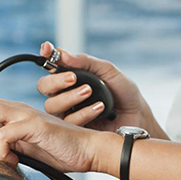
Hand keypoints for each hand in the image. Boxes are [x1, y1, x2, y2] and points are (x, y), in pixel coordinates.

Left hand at [0, 94, 99, 172]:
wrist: (88, 149)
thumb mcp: (24, 149)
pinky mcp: (34, 125)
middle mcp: (14, 109)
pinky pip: (4, 132)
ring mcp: (23, 114)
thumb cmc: (58, 150)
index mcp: (9, 114)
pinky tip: (12, 158)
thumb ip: (5, 146)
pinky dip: (1, 148)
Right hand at [38, 42, 163, 137]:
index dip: (46, 55)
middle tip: (73, 78)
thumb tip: (63, 54)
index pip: (51, 65)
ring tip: (89, 92)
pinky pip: (68, 121)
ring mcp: (67, 112)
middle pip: (43, 86)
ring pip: (51, 105)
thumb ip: (86, 62)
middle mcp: (64, 93)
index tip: (47, 49)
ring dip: (69, 97)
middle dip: (56, 81)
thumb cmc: (122, 92)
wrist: (137, 116)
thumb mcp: (108, 71)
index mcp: (70, 76)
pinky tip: (99, 108)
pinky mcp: (73, 130)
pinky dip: (84, 112)